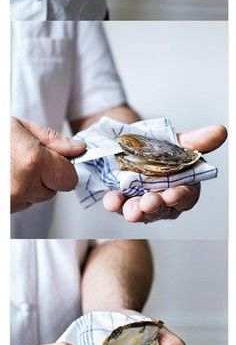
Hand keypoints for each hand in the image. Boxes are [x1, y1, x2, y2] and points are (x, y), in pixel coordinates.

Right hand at [11, 117, 85, 211]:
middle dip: (45, 176)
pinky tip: (7, 176)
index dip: (64, 167)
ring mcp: (12, 200)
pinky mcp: (5, 208)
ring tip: (13, 167)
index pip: (70, 178)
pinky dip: (17, 191)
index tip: (54, 159)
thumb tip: (78, 148)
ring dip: (30, 185)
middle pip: (54, 189)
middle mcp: (24, 185)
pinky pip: (21, 202)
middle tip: (25, 160)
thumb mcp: (19, 126)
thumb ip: (52, 139)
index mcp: (32, 161)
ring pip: (37, 197)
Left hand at [103, 124, 226, 222]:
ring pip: (141, 212)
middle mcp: (164, 199)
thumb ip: (197, 141)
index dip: (180, 197)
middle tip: (148, 203)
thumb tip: (220, 131)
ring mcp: (142, 203)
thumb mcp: (177, 140)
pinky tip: (112, 200)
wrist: (129, 140)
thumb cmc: (158, 145)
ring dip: (135, 211)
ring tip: (130, 209)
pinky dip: (115, 203)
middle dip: (155, 207)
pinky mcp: (123, 201)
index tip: (171, 195)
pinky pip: (119, 206)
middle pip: (163, 209)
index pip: (186, 196)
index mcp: (183, 185)